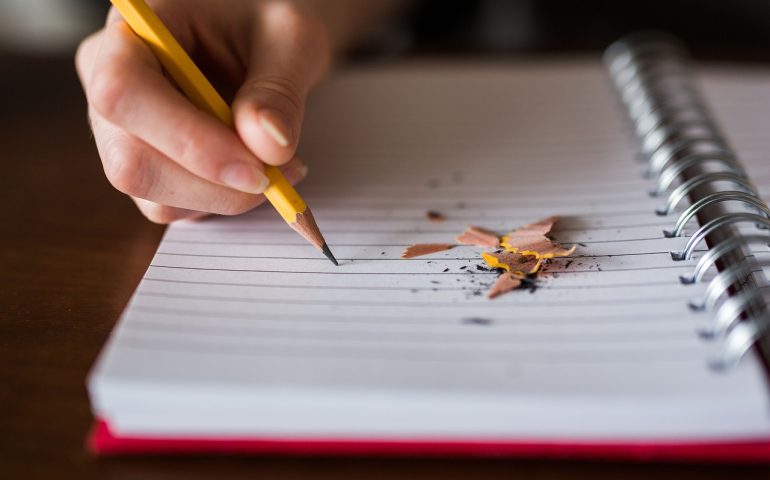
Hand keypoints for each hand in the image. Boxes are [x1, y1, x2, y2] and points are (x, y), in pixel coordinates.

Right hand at [75, 0, 330, 222]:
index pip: (123, 92)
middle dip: (213, 183)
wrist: (266, 43)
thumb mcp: (291, 39)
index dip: (187, 139)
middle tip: (278, 175)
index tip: (254, 167)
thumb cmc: (268, 27)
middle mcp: (111, 88)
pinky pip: (176, 209)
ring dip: (226, 197)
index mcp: (131, 34)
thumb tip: (268, 147)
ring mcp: (124, 136)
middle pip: (131, 161)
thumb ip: (280, 88)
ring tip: (280, 166)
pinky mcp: (150, 170)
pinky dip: (224, 203)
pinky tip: (258, 173)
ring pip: (154, 196)